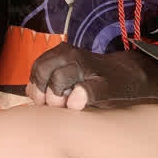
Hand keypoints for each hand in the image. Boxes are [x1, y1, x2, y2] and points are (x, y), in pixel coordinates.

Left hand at [25, 41, 157, 110]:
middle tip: (56, 104)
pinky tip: (77, 103)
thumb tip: (27, 90)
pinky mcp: (105, 86)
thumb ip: (48, 78)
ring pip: (59, 79)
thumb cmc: (95, 78)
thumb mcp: (69, 72)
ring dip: (57, 96)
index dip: (35, 85)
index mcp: (64, 52)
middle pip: (43, 71)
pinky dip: (79, 96)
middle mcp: (74, 56)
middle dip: (43, 91)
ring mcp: (89, 69)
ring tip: (68, 105)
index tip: (44, 99)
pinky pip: (87, 90)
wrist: (130, 75)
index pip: (36, 67)